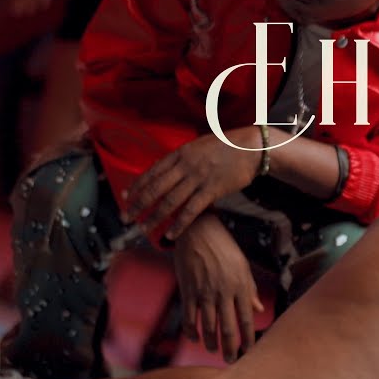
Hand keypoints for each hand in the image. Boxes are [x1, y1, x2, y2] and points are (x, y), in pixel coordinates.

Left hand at [123, 131, 260, 239]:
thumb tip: (168, 168)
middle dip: (138, 204)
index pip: (153, 172)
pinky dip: (179, 224)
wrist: (251, 148)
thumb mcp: (200, 145)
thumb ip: (183, 158)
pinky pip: (191, 210)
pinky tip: (170, 234)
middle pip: (156, 188)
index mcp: (181, 153)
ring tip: (143, 228)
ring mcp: (198, 178)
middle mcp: (186, 166)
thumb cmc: (227, 145)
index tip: (126, 197)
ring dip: (154, 217)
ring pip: (170, 201)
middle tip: (126, 217)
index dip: (137, 186)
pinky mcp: (212, 190)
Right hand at [173, 212, 263, 361]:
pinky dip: (191, 332)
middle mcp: (224, 292)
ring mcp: (204, 292)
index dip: (248, 339)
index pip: (246, 320)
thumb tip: (258, 309)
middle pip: (228, 328)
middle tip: (231, 360)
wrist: (199, 231)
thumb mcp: (242, 266)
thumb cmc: (224, 248)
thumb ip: (250, 290)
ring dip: (211, 342)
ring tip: (214, 350)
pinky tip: (195, 338)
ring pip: (208, 326)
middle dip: (230, 348)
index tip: (248, 352)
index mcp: (241, 285)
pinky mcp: (188, 290)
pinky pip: (189, 317)